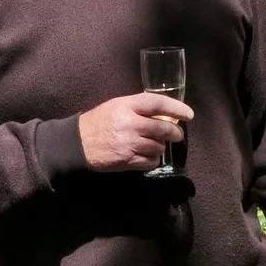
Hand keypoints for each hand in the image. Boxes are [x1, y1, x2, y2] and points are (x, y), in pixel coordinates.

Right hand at [77, 93, 193, 171]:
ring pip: (159, 146)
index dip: (176, 108)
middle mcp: (129, 123)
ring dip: (161, 147)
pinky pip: (150, 161)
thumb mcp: (117, 106)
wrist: (77, 143)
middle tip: (177, 134)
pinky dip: (152, 159)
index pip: (158, 104)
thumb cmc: (100, 122)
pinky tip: (147, 155)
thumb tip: (166, 113)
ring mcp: (128, 143)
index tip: (188, 115)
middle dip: (175, 132)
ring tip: (155, 144)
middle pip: (163, 128)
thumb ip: (139, 107)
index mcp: (127, 106)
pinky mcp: (126, 160)